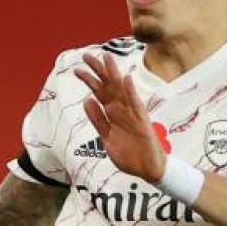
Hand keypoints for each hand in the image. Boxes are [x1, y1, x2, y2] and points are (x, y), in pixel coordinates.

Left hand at [75, 52, 166, 181]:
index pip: (99, 93)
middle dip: (98, 71)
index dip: (89, 81)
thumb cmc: (129, 155)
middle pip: (108, 86)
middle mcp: (121, 111)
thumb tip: (87, 100)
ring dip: (114, 74)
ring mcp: (132, 114)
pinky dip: (131, 92)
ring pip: (121, 90)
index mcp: (112, 115)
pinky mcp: (142, 122)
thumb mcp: (107, 139)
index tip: (77, 69)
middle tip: (87, 55)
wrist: (148, 170)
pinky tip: (127, 79)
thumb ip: (98, 120)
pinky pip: (136, 105)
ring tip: (107, 58)